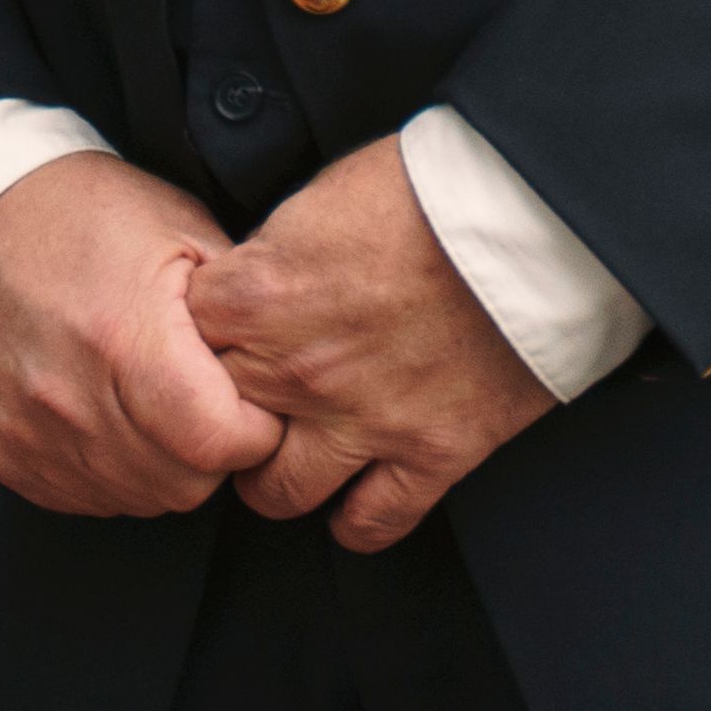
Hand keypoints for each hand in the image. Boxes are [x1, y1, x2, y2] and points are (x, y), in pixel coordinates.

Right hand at [0, 150, 281, 517]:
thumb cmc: (72, 214)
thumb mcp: (176, 227)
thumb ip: (237, 307)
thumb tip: (281, 364)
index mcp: (126, 339)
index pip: (224, 443)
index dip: (257, 429)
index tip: (253, 402)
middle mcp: (72, 400)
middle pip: (185, 484)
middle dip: (215, 454)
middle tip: (210, 404)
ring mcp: (31, 435)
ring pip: (137, 500)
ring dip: (164, 468)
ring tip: (158, 408)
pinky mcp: (2, 454)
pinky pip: (83, 499)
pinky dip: (112, 473)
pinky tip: (111, 420)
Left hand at [189, 138, 556, 553]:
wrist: (535, 215)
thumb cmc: (431, 188)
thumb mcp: (320, 197)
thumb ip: (269, 257)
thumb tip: (248, 285)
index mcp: (260, 296)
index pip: (176, 344)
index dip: (189, 346)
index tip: (207, 346)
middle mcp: (297, 371)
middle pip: (213, 424)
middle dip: (220, 415)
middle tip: (239, 406)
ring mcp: (364, 420)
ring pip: (276, 494)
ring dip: (275, 478)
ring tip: (286, 460)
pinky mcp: (431, 452)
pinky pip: (371, 521)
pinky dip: (356, 521)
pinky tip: (352, 504)